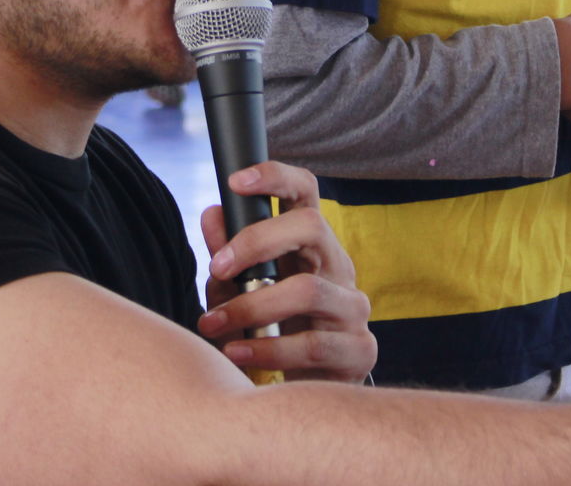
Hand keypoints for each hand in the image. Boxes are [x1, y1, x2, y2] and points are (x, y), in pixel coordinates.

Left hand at [198, 161, 375, 383]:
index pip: (306, 192)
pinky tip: (236, 354)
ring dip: (251, 306)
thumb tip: (212, 214)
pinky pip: (312, 345)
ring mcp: (352, 307)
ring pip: (307, 290)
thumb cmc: (272, 332)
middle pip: (312, 225)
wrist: (307, 394)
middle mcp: (337, 266)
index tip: (236, 181)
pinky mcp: (358, 349)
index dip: (275, 177)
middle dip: (257, 241)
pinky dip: (266, 350)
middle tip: (218, 267)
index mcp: (311, 245)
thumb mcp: (242, 292)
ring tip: (213, 323)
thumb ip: (228, 257)